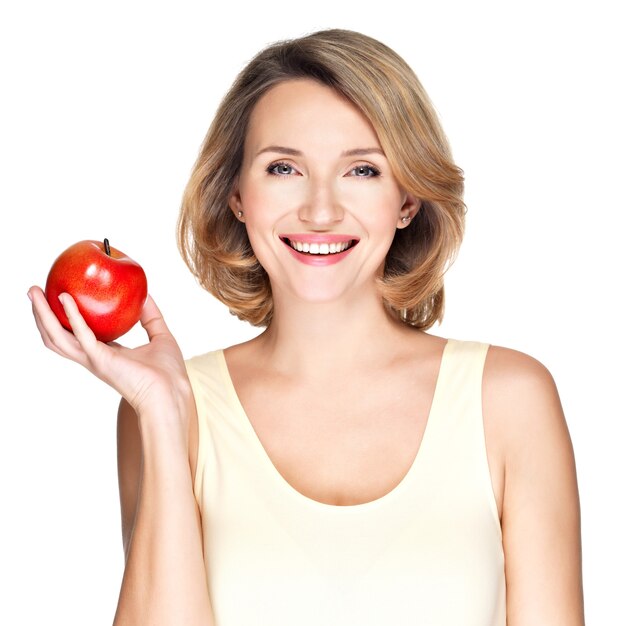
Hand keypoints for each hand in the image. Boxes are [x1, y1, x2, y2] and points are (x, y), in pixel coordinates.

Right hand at [28, 286, 190, 416]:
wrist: (172, 392)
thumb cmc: (168, 372)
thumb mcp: (160, 335)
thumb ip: (151, 316)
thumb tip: (146, 295)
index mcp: (106, 354)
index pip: (77, 335)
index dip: (65, 319)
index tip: (57, 297)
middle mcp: (94, 358)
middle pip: (57, 337)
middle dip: (42, 316)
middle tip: (34, 291)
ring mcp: (94, 360)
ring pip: (57, 338)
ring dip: (43, 316)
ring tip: (34, 293)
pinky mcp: (100, 360)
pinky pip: (81, 335)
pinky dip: (72, 316)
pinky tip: (66, 298)